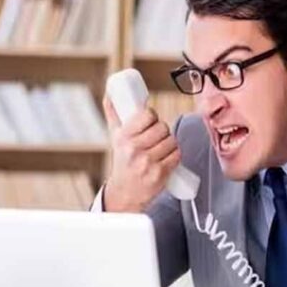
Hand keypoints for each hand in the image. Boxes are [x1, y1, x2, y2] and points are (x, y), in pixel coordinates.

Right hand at [101, 96, 181, 212]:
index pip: (147, 115)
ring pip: (172, 141)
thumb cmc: (122, 161)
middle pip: (163, 127)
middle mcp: (134, 149)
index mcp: (123, 137)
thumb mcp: (114, 137)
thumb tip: (110, 94)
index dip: (152, 116)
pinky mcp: (160, 174)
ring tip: (162, 147)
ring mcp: (148, 162)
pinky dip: (175, 154)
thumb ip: (113, 114)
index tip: (151, 120)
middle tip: (158, 136)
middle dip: (162, 130)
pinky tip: (168, 156)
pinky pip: (177, 155)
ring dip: (170, 142)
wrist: (125, 192)